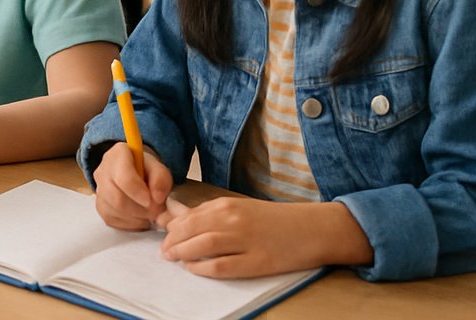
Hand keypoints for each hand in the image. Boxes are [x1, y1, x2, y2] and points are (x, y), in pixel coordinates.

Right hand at [93, 141, 173, 230]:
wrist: (135, 173)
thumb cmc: (146, 170)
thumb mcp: (159, 168)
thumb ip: (161, 179)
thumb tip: (157, 198)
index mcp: (117, 155)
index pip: (123, 178)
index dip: (138, 193)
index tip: (152, 200)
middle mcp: (102, 170)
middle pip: (117, 198)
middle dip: (140, 209)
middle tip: (155, 210)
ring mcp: (98, 189)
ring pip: (115, 211)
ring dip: (137, 217)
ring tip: (149, 212)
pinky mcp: (100, 206)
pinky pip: (113, 220)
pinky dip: (130, 223)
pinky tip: (139, 216)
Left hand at [160, 198, 372, 277]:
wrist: (311, 229)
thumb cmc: (272, 220)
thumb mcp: (239, 208)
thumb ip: (211, 213)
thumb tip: (177, 218)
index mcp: (227, 205)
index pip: (188, 217)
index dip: (171, 228)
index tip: (164, 235)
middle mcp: (233, 220)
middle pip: (190, 231)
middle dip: (172, 242)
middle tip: (164, 251)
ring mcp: (245, 241)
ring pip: (202, 246)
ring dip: (182, 253)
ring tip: (173, 259)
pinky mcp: (256, 262)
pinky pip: (221, 266)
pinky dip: (202, 268)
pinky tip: (194, 269)